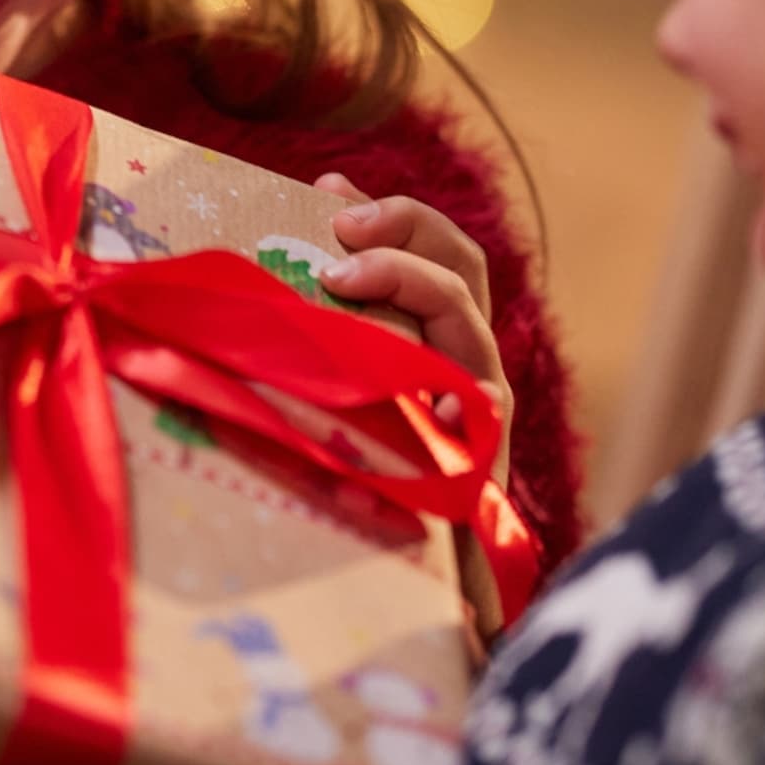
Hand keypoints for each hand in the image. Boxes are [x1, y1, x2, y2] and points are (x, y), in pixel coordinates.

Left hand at [312, 172, 511, 489]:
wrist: (400, 577)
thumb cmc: (353, 473)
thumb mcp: (332, 380)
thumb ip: (324, 320)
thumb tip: (283, 243)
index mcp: (434, 333)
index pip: (433, 249)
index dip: (390, 210)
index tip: (328, 187)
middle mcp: (466, 362)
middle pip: (459, 268)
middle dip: (405, 230)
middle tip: (339, 231)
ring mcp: (480, 411)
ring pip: (467, 324)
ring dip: (408, 283)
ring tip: (342, 280)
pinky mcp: (480, 463)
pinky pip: (476, 413)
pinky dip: (454, 390)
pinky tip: (415, 376)